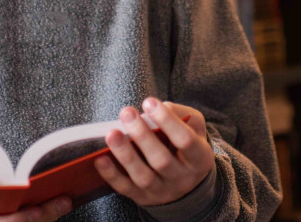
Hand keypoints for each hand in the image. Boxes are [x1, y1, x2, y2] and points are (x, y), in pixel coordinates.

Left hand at [94, 98, 214, 206]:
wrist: (187, 181)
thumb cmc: (187, 145)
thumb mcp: (194, 127)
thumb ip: (181, 114)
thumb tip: (160, 107)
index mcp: (200, 158)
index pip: (185, 140)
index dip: (167, 121)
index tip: (149, 102)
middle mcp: (182, 178)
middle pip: (161, 160)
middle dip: (142, 135)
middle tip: (127, 113)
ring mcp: (162, 191)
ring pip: (143, 176)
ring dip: (125, 154)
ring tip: (112, 134)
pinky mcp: (143, 197)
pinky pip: (125, 188)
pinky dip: (111, 174)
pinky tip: (100, 158)